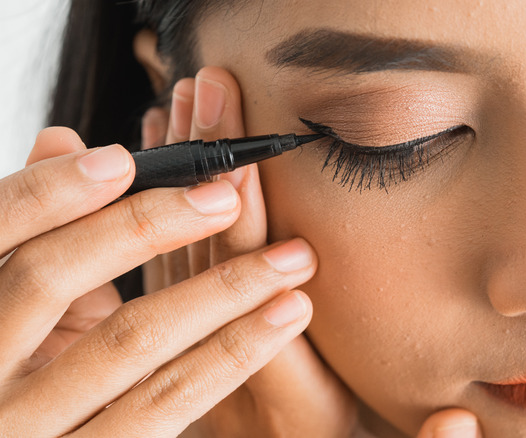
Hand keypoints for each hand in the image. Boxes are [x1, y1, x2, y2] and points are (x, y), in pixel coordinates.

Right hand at [0, 124, 317, 434]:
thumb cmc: (33, 376)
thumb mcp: (29, 312)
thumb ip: (46, 235)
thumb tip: (63, 137)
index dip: (51, 191)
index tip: (122, 158)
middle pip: (50, 277)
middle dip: (144, 226)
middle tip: (227, 196)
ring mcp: (27, 428)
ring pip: (129, 340)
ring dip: (223, 286)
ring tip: (292, 256)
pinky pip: (169, 401)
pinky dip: (234, 350)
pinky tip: (288, 313)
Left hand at [141, 67, 481, 437]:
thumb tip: (461, 424)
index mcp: (287, 411)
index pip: (261, 311)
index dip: (255, 235)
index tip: (249, 162)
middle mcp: (229, 386)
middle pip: (206, 270)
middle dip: (209, 177)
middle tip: (212, 96)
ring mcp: (193, 367)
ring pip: (170, 265)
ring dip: (177, 182)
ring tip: (183, 107)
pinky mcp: (179, 353)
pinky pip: (157, 276)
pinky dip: (161, 212)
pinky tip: (160, 160)